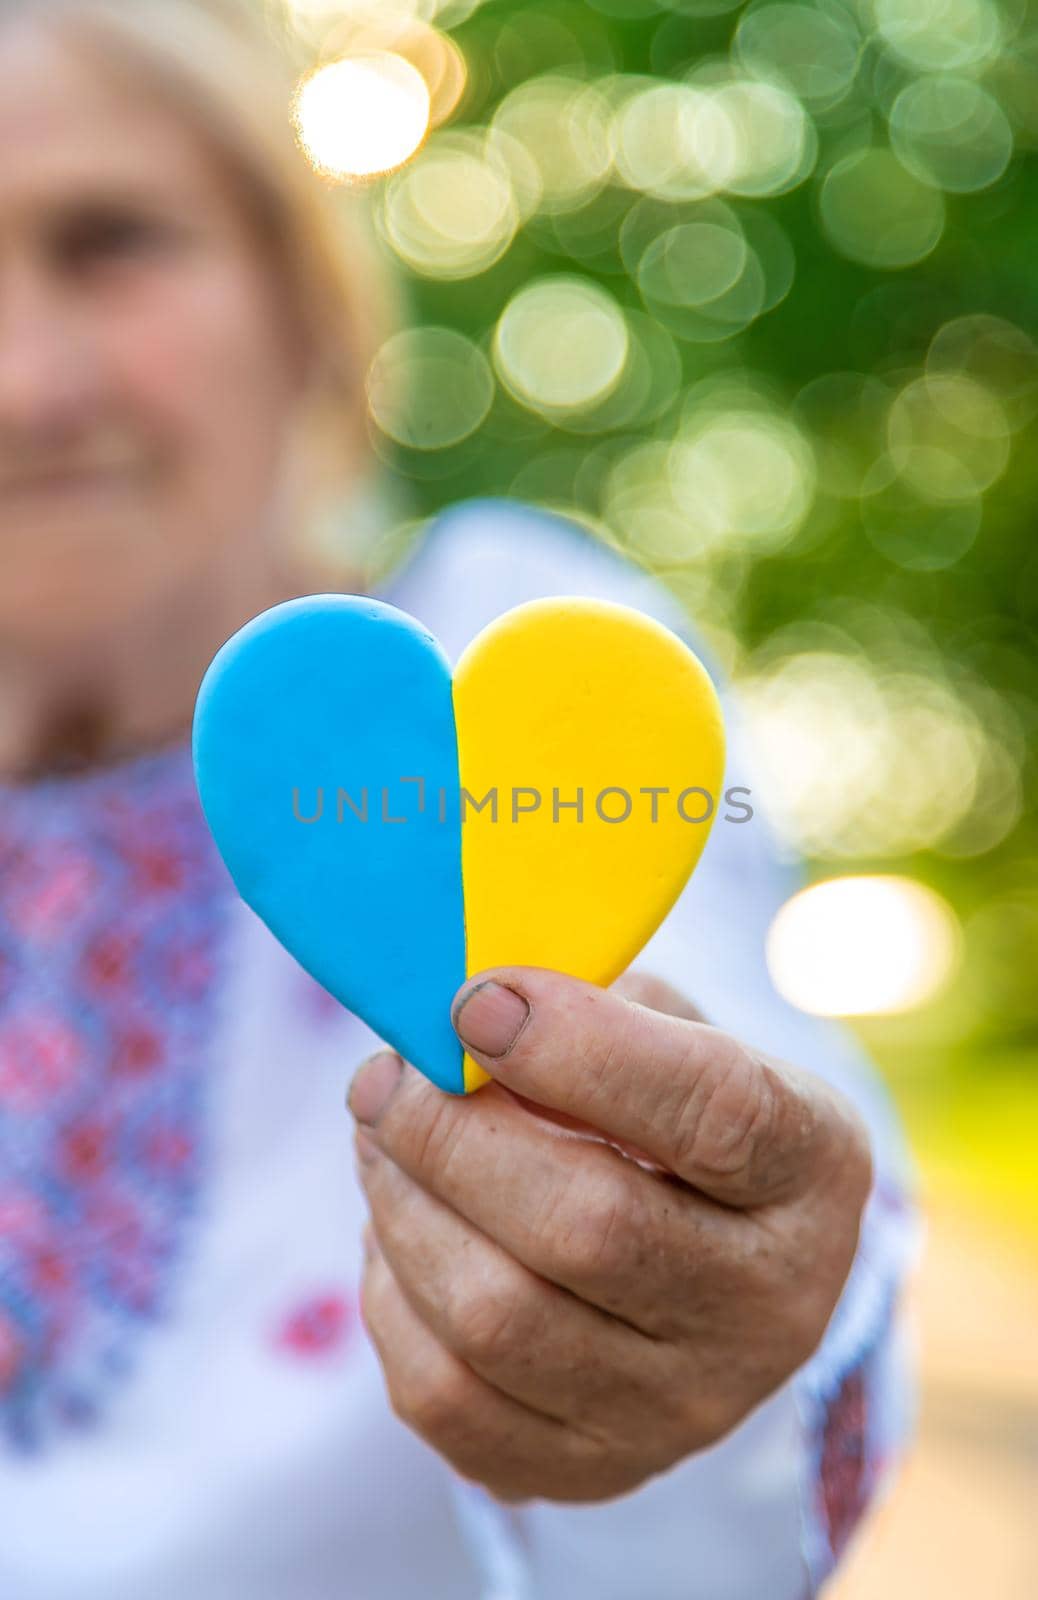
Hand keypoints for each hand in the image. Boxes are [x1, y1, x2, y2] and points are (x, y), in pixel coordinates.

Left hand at [347, 967, 871, 1503]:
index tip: (475, 1001)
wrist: (707, 1262)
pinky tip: (398, 1228)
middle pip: (588, 1227)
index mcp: (813, 1167)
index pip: (715, 1110)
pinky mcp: (590, 1471)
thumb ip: (590, 1003)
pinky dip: (391, 1298)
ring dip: (404, 1208)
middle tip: (387, 1075)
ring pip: (498, 1319)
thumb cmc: (672, 1111)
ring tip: (380, 1138)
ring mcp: (684, 1408)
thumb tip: (454, 1009)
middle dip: (451, 1136)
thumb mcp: (675, 1032)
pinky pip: (443, 1396)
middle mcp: (772, 1306)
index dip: (579, 1047)